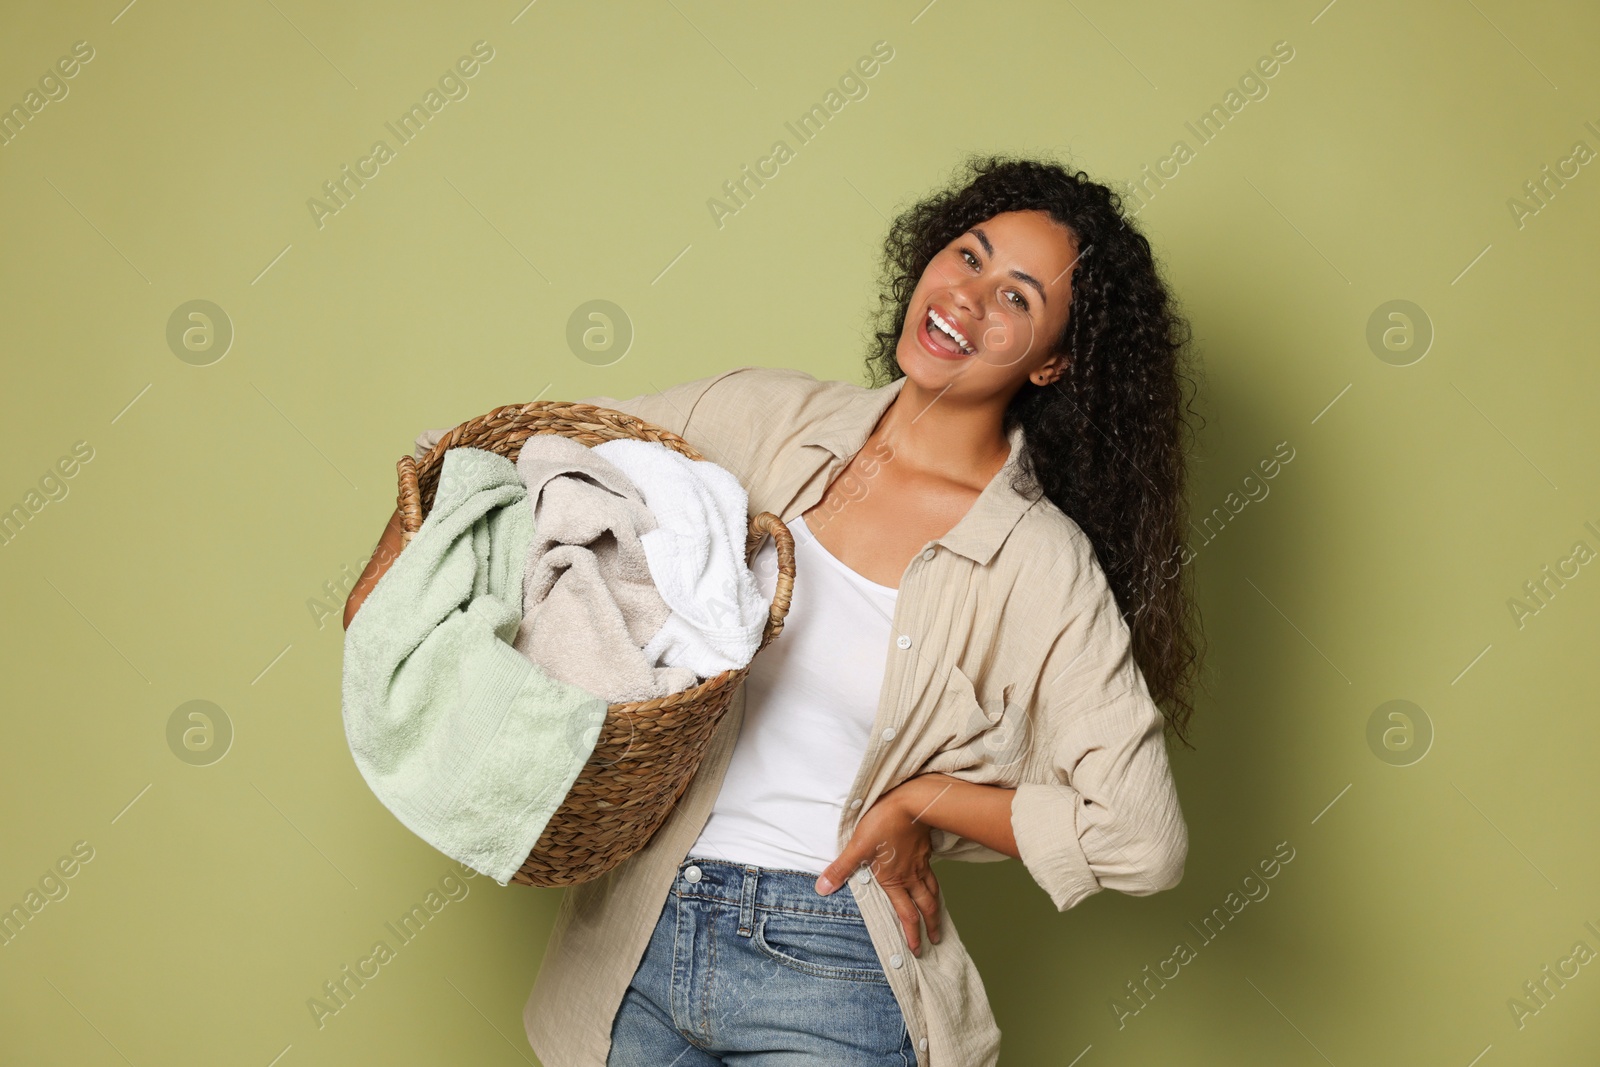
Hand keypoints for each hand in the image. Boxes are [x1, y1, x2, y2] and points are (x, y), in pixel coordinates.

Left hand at [815, 777, 942, 954]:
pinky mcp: (925, 849)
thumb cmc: (883, 823)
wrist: (911, 802)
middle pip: (926, 907)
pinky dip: (933, 883)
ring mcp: (921, 863)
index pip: (906, 914)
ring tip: (938, 916)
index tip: (916, 950)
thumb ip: (841, 869)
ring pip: (933, 891)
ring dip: (936, 907)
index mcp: (895, 880)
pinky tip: (930, 880)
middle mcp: (911, 876)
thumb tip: (822, 889)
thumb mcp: (857, 847)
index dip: (911, 934)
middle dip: (931, 926)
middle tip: (935, 940)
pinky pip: (931, 872)